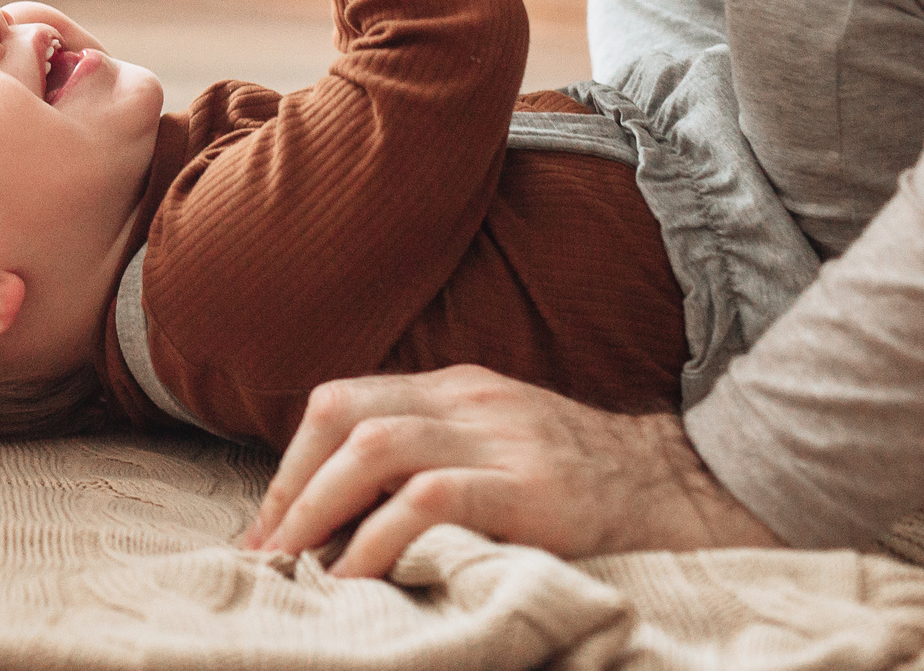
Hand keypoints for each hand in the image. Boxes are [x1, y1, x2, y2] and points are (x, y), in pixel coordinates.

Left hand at [246, 364, 781, 576]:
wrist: (700, 490)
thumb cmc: (592, 485)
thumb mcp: (504, 444)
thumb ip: (437, 456)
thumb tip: (345, 515)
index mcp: (456, 388)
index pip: (342, 402)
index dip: (293, 464)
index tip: (266, 525)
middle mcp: (470, 400)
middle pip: (342, 414)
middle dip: (291, 484)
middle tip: (263, 551)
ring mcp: (502, 439)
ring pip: (374, 445)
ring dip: (318, 507)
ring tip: (292, 565)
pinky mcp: (533, 489)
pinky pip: (431, 498)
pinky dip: (379, 536)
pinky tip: (357, 576)